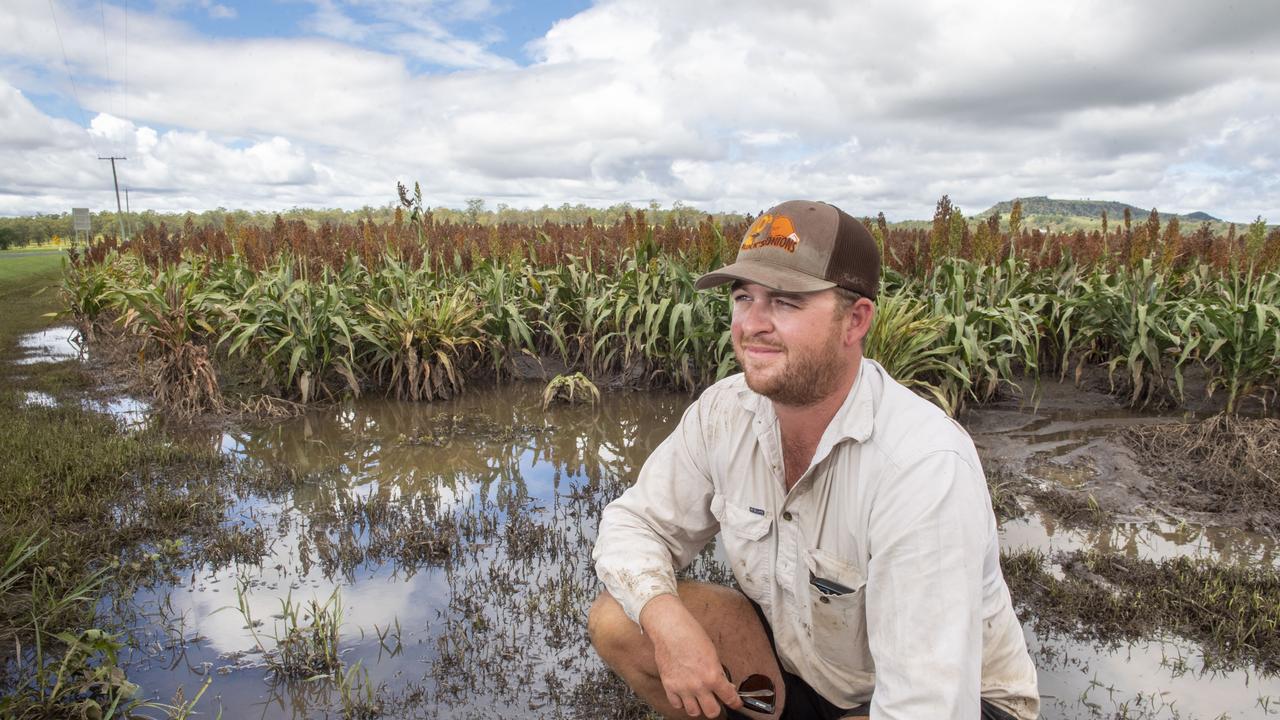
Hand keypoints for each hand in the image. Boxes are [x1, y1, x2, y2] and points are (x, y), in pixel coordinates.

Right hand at [641, 594, 741, 716]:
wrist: (670, 629)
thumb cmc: (691, 635)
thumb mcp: (712, 653)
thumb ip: (718, 672)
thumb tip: (724, 685)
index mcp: (712, 675)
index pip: (729, 698)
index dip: (735, 702)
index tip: (736, 703)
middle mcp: (698, 685)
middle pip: (711, 712)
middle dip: (716, 707)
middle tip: (715, 701)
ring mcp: (682, 687)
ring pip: (693, 712)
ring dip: (698, 706)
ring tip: (698, 698)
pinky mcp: (669, 686)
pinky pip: (677, 705)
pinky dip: (681, 702)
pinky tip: (684, 694)